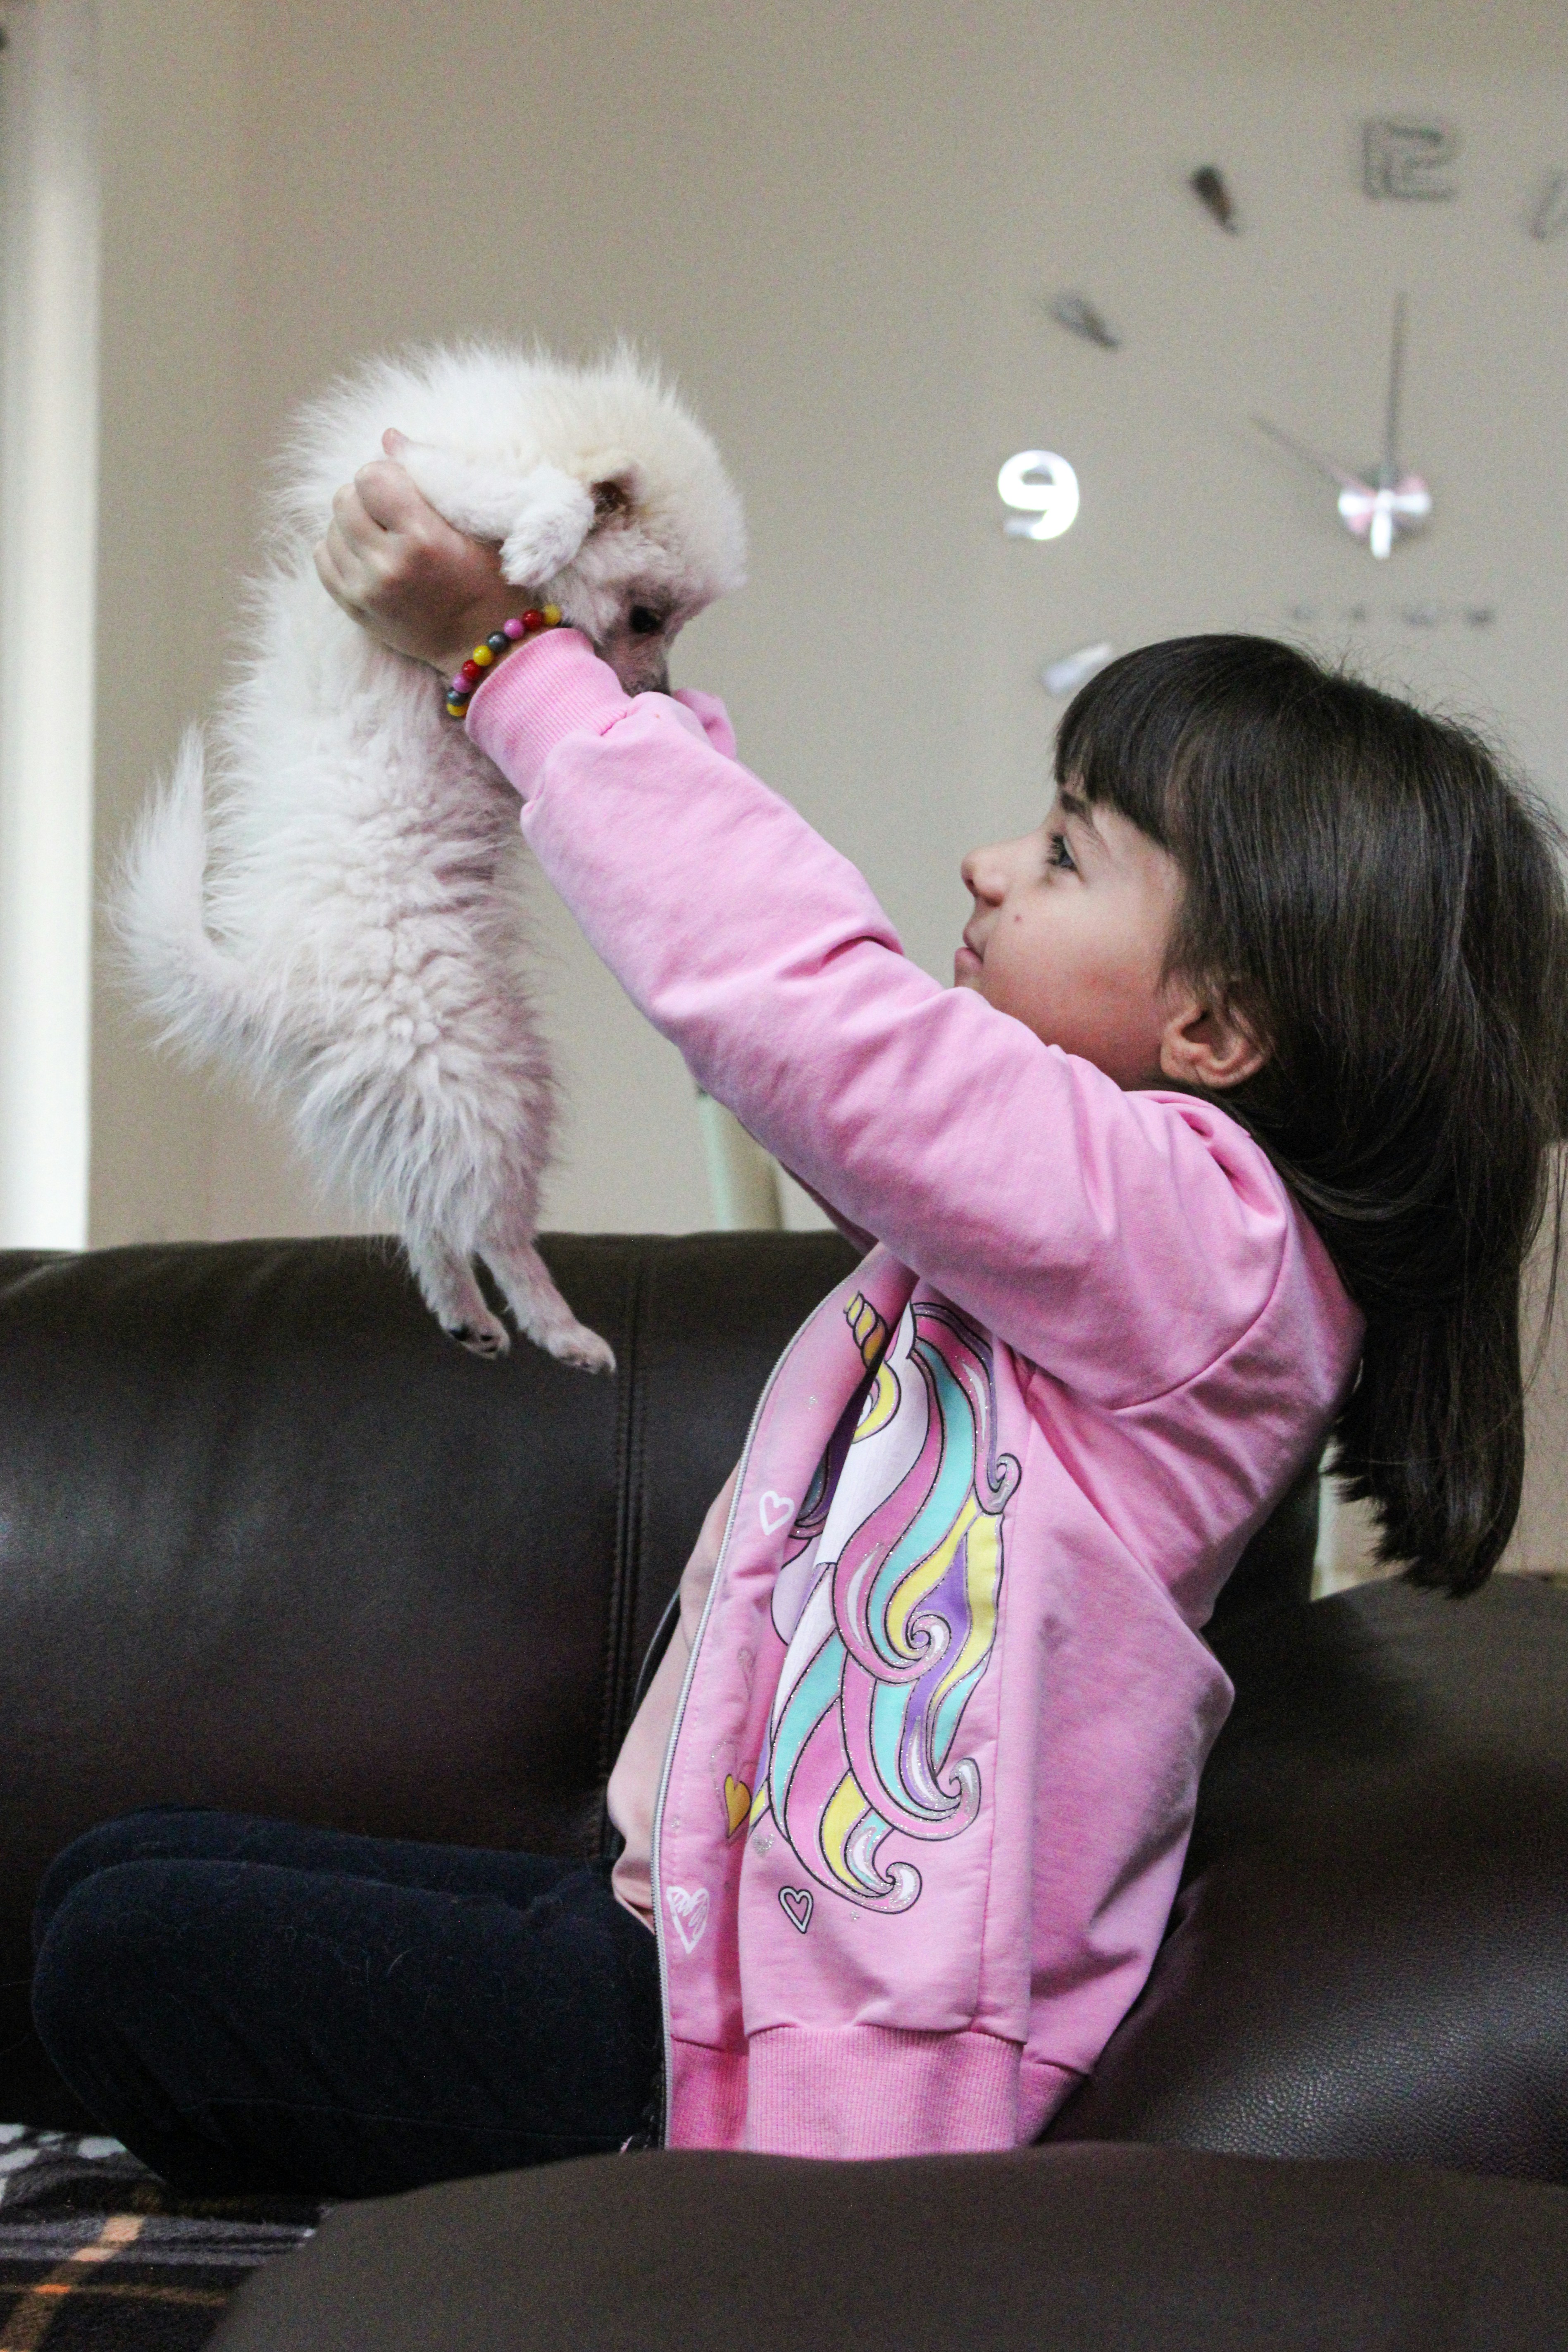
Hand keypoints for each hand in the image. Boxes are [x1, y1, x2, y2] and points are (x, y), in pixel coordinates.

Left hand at [313, 430, 535, 679]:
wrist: (482, 644)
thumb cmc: (488, 579)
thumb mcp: (476, 524)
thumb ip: (433, 477)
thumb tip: (387, 436)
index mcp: (422, 539)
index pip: (371, 477)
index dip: (387, 476)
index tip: (406, 492)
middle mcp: (388, 566)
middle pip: (344, 498)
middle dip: (367, 498)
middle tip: (394, 516)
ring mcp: (366, 591)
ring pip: (331, 527)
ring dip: (353, 525)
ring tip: (385, 539)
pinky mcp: (353, 608)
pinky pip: (323, 557)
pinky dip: (340, 549)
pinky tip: (369, 556)